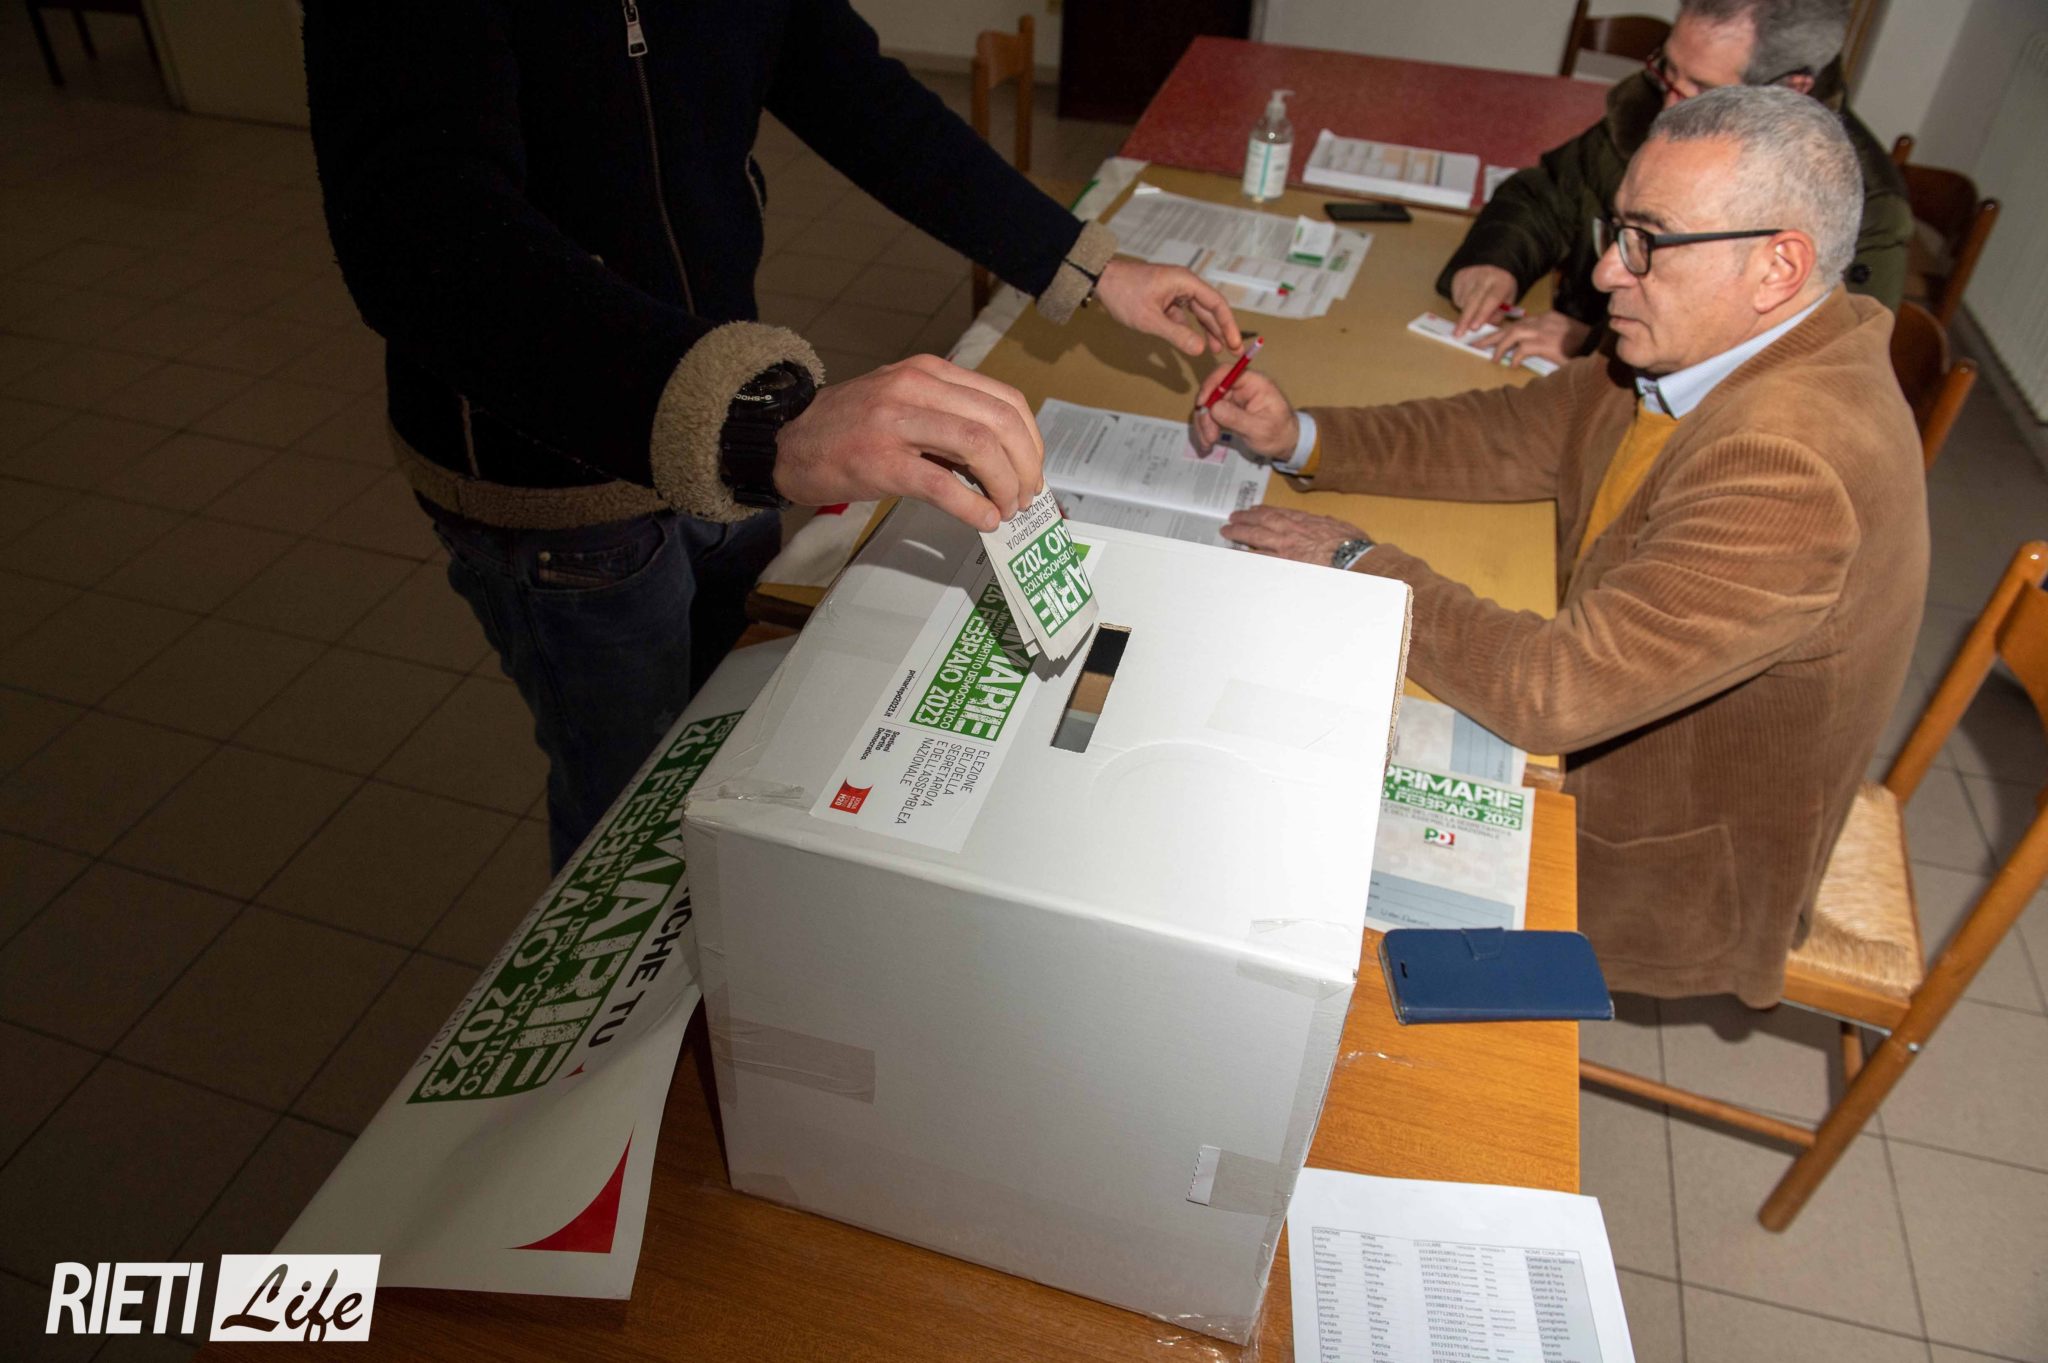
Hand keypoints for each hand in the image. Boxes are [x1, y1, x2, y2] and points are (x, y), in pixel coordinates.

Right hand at [773, 354, 1042, 532]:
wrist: (789, 442)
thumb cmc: (848, 428)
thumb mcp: (903, 403)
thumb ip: (948, 419)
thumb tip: (1000, 460)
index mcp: (929, 372)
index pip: (1003, 398)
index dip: (1030, 438)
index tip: (1032, 468)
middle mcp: (916, 387)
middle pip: (999, 420)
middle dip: (1026, 464)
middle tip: (1027, 494)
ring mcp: (896, 422)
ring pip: (978, 446)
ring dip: (1005, 484)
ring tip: (1007, 508)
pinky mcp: (881, 461)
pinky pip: (942, 484)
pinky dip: (973, 506)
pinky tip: (983, 519)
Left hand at [1092, 259, 1242, 355]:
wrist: (1101, 280)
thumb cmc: (1124, 294)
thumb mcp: (1151, 319)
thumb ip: (1176, 335)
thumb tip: (1200, 350)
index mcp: (1185, 282)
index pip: (1216, 303)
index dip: (1228, 325)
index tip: (1235, 344)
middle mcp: (1184, 284)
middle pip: (1210, 308)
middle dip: (1221, 330)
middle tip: (1233, 351)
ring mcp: (1174, 290)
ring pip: (1197, 312)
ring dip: (1206, 330)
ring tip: (1216, 349)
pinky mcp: (1165, 298)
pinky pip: (1183, 314)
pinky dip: (1189, 328)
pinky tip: (1192, 342)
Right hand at [1190, 360, 1298, 460]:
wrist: (1285, 444)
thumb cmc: (1279, 434)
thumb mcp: (1260, 429)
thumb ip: (1237, 418)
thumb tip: (1213, 408)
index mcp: (1254, 383)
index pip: (1227, 372)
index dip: (1211, 384)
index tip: (1202, 404)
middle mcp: (1242, 387)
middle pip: (1213, 391)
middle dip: (1206, 414)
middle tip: (1208, 436)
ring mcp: (1234, 398)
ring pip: (1209, 405)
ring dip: (1204, 424)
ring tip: (1207, 443)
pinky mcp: (1228, 410)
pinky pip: (1211, 415)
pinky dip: (1206, 428)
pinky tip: (1207, 443)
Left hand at [1221, 506, 1370, 565]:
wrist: (1351, 557)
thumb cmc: (1351, 543)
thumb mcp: (1341, 526)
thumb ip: (1329, 524)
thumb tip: (1326, 522)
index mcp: (1306, 521)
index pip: (1280, 513)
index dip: (1265, 511)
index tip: (1255, 510)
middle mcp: (1292, 530)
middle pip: (1263, 521)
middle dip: (1246, 518)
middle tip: (1233, 517)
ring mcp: (1285, 546)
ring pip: (1256, 536)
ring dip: (1240, 532)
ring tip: (1227, 531)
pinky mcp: (1283, 562)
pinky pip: (1260, 558)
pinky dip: (1247, 555)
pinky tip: (1236, 554)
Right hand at [1449, 264, 1517, 336]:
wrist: (1493, 266)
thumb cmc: (1501, 288)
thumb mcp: (1507, 301)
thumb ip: (1497, 315)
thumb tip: (1484, 327)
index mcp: (1502, 283)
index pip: (1491, 300)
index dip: (1482, 315)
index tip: (1474, 328)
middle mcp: (1486, 277)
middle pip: (1473, 300)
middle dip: (1465, 319)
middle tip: (1459, 333)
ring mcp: (1471, 276)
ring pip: (1463, 300)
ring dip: (1464, 313)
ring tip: (1470, 315)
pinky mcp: (1460, 277)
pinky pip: (1456, 296)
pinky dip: (1460, 304)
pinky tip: (1468, 302)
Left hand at [1476, 309, 1588, 367]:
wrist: (1598, 344)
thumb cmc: (1583, 345)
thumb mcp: (1562, 339)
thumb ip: (1546, 342)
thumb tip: (1529, 353)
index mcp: (1547, 318)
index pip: (1520, 323)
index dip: (1504, 332)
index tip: (1492, 339)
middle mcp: (1543, 320)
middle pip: (1512, 326)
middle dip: (1493, 336)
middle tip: (1478, 344)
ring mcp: (1544, 330)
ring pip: (1513, 334)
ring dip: (1500, 346)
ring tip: (1492, 358)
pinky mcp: (1546, 342)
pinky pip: (1523, 349)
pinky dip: (1515, 357)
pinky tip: (1511, 366)